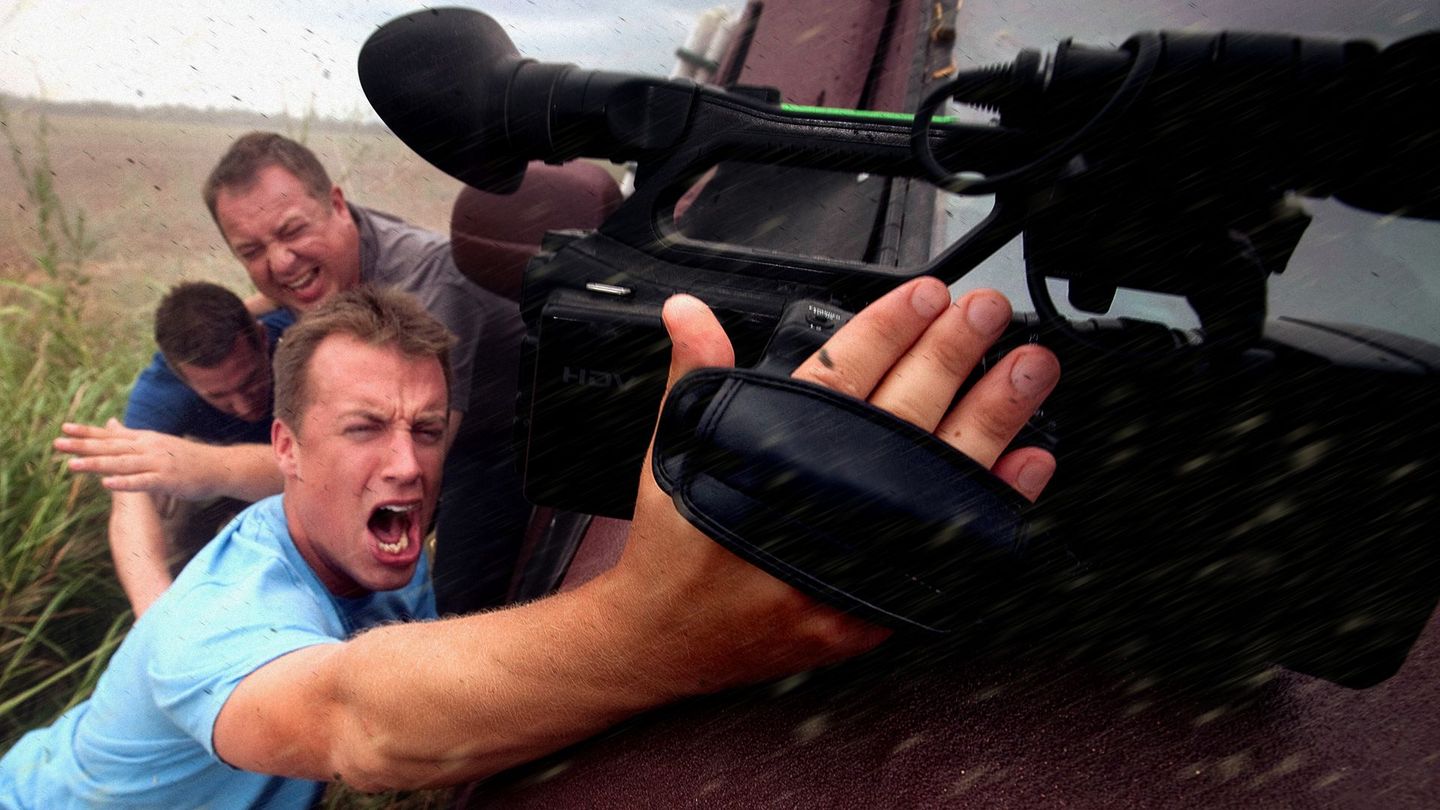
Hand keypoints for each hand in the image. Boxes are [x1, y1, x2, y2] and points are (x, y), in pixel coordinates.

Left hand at [54, 419, 220, 500]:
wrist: (221, 466)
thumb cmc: (188, 458)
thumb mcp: (159, 443)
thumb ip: (134, 437)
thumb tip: (112, 426)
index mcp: (145, 440)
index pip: (111, 435)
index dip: (87, 432)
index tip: (64, 429)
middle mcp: (149, 448)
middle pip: (111, 447)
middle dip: (83, 445)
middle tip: (57, 444)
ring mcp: (158, 463)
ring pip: (122, 463)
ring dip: (97, 464)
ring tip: (72, 465)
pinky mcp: (167, 480)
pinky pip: (142, 482)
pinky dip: (124, 482)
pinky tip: (107, 483)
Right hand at [609, 278, 1059, 696]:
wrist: (672, 641)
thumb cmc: (677, 546)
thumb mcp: (676, 449)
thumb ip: (697, 374)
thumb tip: (687, 310)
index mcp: (770, 457)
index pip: (840, 377)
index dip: (888, 329)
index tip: (927, 294)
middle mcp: (821, 505)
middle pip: (904, 415)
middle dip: (953, 355)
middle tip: (989, 312)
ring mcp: (859, 555)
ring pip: (943, 473)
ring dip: (994, 416)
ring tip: (1031, 369)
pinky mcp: (884, 599)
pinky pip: (956, 544)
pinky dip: (999, 501)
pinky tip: (1032, 461)